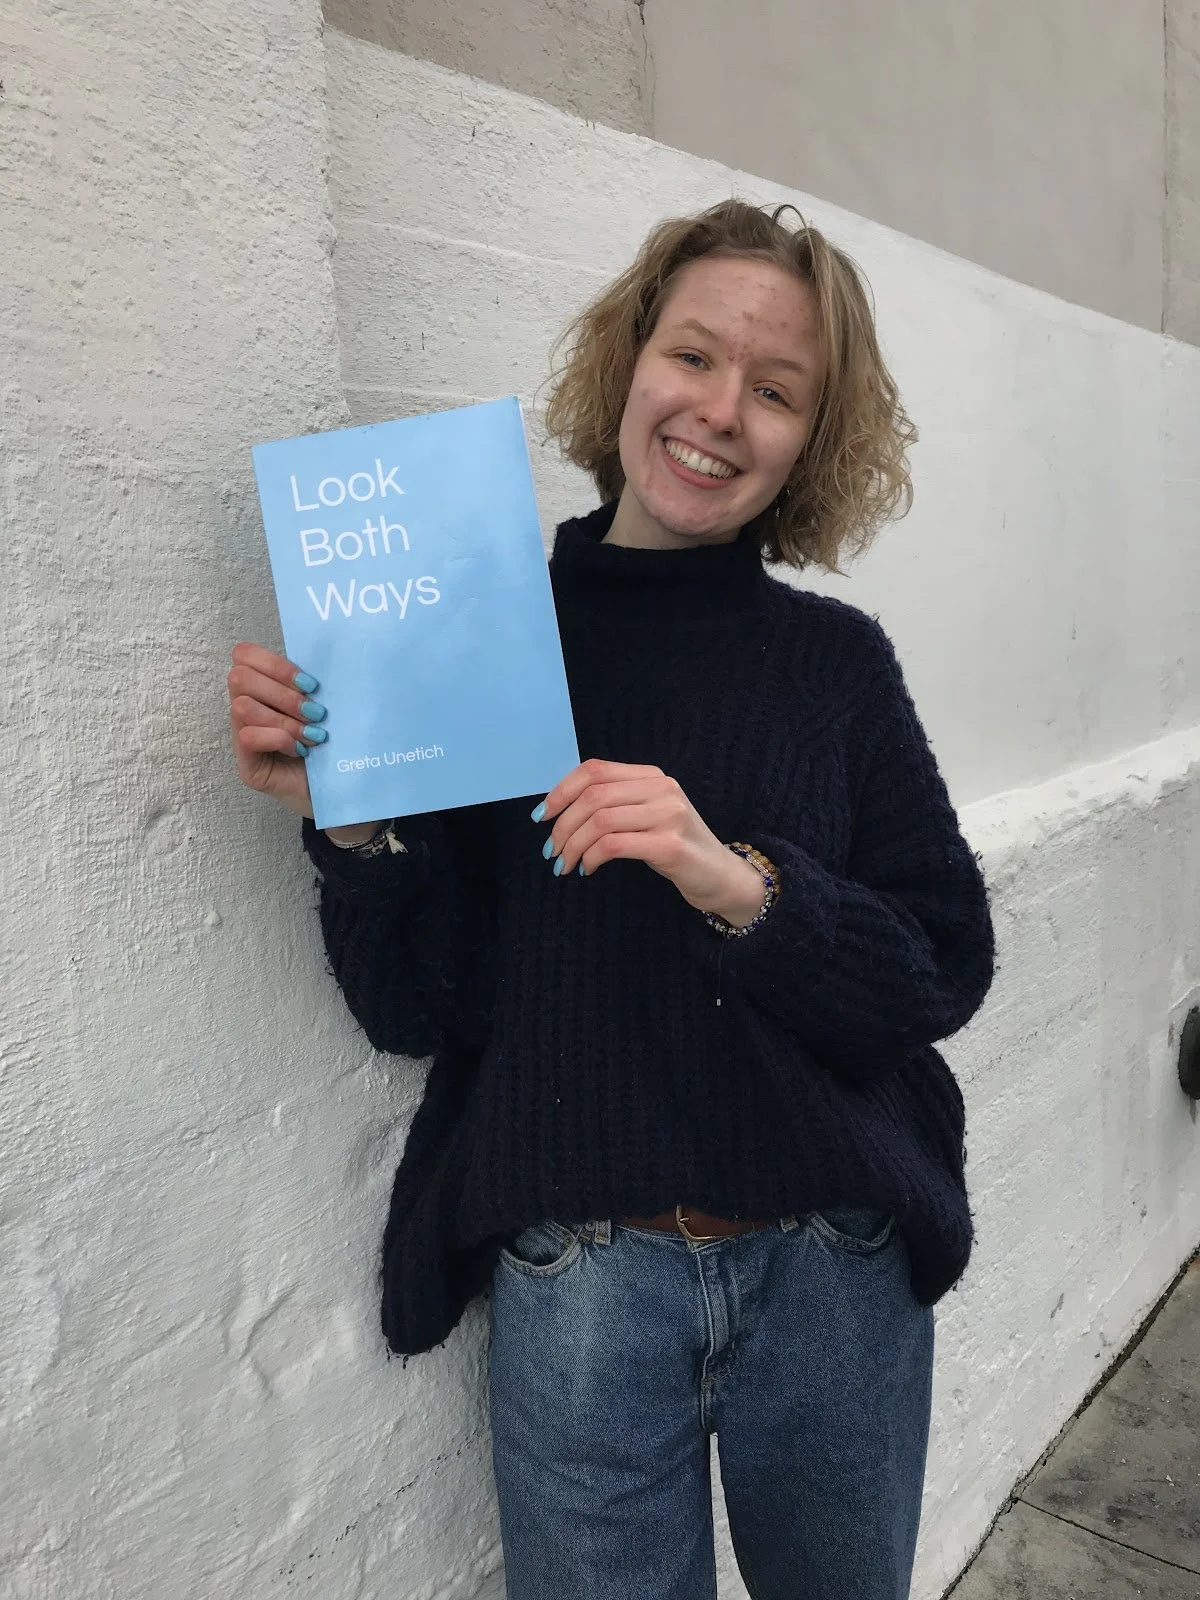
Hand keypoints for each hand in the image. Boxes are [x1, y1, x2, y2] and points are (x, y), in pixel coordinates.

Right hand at [227, 642, 323, 818]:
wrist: (343, 789)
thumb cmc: (333, 745)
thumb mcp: (323, 706)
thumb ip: (310, 683)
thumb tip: (320, 656)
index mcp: (263, 688)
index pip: (244, 655)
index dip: (275, 664)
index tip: (311, 684)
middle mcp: (246, 709)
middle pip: (239, 678)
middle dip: (283, 693)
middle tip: (316, 713)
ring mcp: (241, 738)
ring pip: (242, 707)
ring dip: (284, 719)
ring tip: (314, 735)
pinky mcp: (246, 766)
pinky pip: (247, 738)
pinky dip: (278, 739)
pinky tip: (300, 750)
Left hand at [537, 759, 765, 925]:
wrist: (720, 876)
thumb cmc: (674, 847)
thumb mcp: (645, 816)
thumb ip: (614, 803)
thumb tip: (559, 809)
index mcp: (652, 776)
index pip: (594, 770)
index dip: (561, 790)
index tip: (542, 816)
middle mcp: (662, 789)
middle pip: (593, 796)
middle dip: (562, 825)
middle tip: (551, 851)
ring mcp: (668, 815)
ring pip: (599, 821)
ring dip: (572, 846)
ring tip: (565, 865)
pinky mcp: (669, 846)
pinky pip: (613, 845)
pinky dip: (590, 857)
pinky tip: (587, 869)